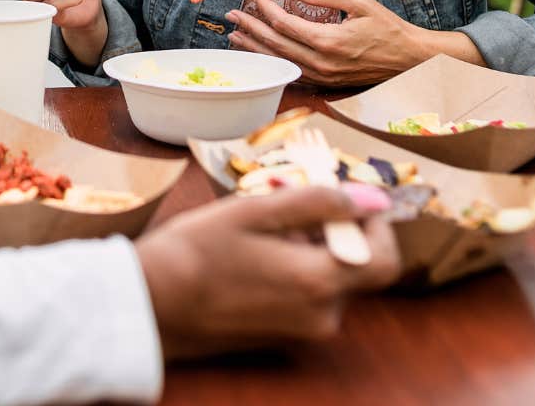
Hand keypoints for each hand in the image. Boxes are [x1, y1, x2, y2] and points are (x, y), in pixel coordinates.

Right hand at [137, 185, 399, 358]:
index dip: (375, 224)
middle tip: (288, 203)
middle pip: (356, 266)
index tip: (345, 198)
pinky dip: (294, 270)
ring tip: (262, 227)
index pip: (386, 258)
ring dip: (310, 248)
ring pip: (329, 279)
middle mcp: (321, 316)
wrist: (148, 304)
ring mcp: (301, 331)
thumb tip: (371, 198)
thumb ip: (318, 202)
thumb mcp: (255, 210)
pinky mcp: (281, 337)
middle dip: (333, 229)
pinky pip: (307, 297)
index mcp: (320, 283)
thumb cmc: (195, 251)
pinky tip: (253, 254)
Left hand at [226, 0, 472, 85]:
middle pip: (275, 45)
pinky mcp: (326, 82)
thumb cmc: (387, 28)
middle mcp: (322, 62)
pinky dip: (272, 63)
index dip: (264, 8)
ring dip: (255, 48)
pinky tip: (260, 55)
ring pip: (279, 62)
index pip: (284, 23)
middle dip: (250, 28)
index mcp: (329, 40)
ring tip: (235, 36)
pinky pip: (291, 73)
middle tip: (231, 15)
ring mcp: (323, 76)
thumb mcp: (359, 2)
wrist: (409, 60)